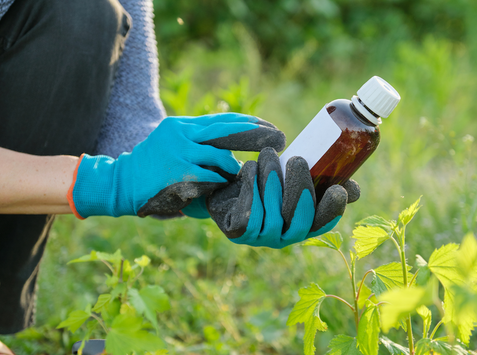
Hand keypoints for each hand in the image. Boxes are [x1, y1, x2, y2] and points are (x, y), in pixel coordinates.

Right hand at [68, 113, 285, 217]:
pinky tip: (219, 187)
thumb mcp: (174, 148)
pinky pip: (211, 178)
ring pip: (222, 157)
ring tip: (237, 175)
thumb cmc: (152, 170)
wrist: (120, 184)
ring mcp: (180, 152)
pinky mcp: (179, 173)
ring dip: (234, 168)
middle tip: (279, 138)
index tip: (269, 126)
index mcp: (182, 126)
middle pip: (227, 130)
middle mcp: (182, 134)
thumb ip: (201, 149)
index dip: (248, 122)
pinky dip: (219, 183)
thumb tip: (235, 158)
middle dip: (256, 134)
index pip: (222, 121)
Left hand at [206, 148, 359, 248]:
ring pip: (273, 215)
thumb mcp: (293, 176)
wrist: (225, 185)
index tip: (338, 189)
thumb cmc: (265, 179)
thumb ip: (323, 181)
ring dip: (271, 181)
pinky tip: (249, 167)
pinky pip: (249, 215)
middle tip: (297, 160)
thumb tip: (354, 190)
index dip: (332, 210)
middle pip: (299, 221)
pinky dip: (250, 188)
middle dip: (300, 189)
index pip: (323, 224)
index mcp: (303, 224)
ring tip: (268, 155)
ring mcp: (261, 238)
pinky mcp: (238, 233)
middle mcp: (285, 236)